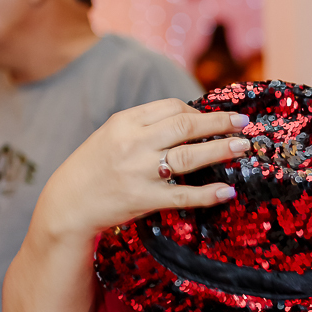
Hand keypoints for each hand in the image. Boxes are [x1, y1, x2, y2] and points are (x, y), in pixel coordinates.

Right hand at [37, 98, 252, 243]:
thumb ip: (145, 127)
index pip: (171, 107)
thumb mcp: (112, 135)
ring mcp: (139, 172)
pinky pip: (183, 195)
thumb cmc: (93, 167)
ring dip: (220, 150)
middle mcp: (133, 143)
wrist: (67, 204)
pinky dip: (207, 194)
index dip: (198, 111)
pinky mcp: (143, 199)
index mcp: (125, 122)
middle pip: (185, 126)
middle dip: (219, 123)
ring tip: (243, 147)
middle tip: (243, 124)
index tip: (216, 118)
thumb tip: (188, 120)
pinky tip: (227, 191)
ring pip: (188, 156)